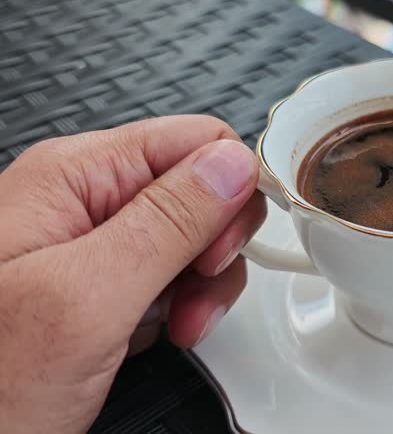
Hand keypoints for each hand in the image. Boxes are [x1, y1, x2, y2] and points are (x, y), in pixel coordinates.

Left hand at [0, 115, 265, 432]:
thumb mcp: (85, 298)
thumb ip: (166, 222)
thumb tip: (232, 164)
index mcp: (75, 176)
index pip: (196, 142)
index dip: (230, 191)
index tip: (222, 249)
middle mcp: (86, 201)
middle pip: (202, 192)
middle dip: (217, 246)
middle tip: (196, 290)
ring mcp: (96, 246)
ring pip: (195, 239)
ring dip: (204, 286)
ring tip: (179, 326)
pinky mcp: (105, 285)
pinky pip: (174, 276)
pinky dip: (185, 308)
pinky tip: (162, 332)